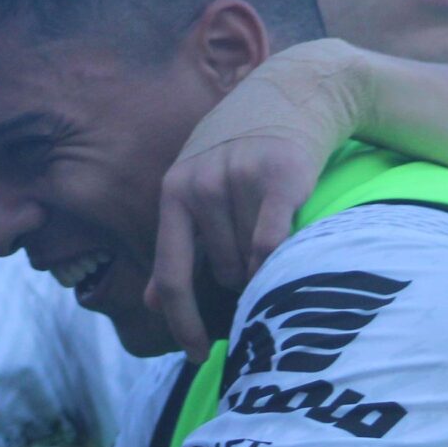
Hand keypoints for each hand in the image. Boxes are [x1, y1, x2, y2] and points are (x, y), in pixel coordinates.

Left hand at [147, 39, 368, 360]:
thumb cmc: (241, 147)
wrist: (295, 91)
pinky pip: (273, 242)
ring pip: (251, 260)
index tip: (196, 356)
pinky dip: (278, 262)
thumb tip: (152, 303)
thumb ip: (176, 243)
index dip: (182, 321)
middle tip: (256, 255)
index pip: (171, 274)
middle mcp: (200, 186)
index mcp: (174, 193)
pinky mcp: (281, 175)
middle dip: (239, 279)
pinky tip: (285, 263)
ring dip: (264, 264)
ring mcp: (238, 179)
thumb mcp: (195, 186)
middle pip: (221, 272)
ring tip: (274, 231)